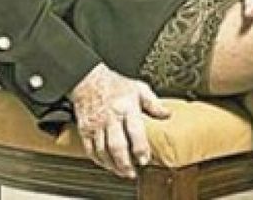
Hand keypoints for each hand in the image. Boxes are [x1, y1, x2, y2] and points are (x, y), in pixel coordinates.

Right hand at [68, 63, 170, 178]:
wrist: (88, 79)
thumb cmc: (114, 84)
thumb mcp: (138, 88)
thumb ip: (153, 103)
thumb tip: (167, 114)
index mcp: (126, 107)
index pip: (135, 132)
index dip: (140, 149)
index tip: (144, 160)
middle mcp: (111, 117)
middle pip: (117, 146)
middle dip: (125, 163)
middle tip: (133, 173)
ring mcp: (96, 125)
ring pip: (103, 151)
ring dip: (112, 165)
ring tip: (122, 172)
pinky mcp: (85, 129)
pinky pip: (90, 149)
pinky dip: (98, 160)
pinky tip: (106, 164)